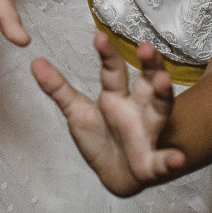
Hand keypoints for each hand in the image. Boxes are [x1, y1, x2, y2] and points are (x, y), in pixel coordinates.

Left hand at [31, 33, 184, 196]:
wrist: (116, 175)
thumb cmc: (100, 138)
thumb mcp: (77, 112)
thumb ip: (58, 88)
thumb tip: (35, 61)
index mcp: (116, 96)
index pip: (112, 70)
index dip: (107, 54)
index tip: (99, 36)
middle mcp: (137, 108)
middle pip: (146, 81)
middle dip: (149, 65)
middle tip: (147, 48)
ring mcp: (147, 133)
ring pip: (160, 109)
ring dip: (164, 95)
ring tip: (163, 81)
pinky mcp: (151, 163)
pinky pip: (162, 162)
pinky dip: (170, 160)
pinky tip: (176, 159)